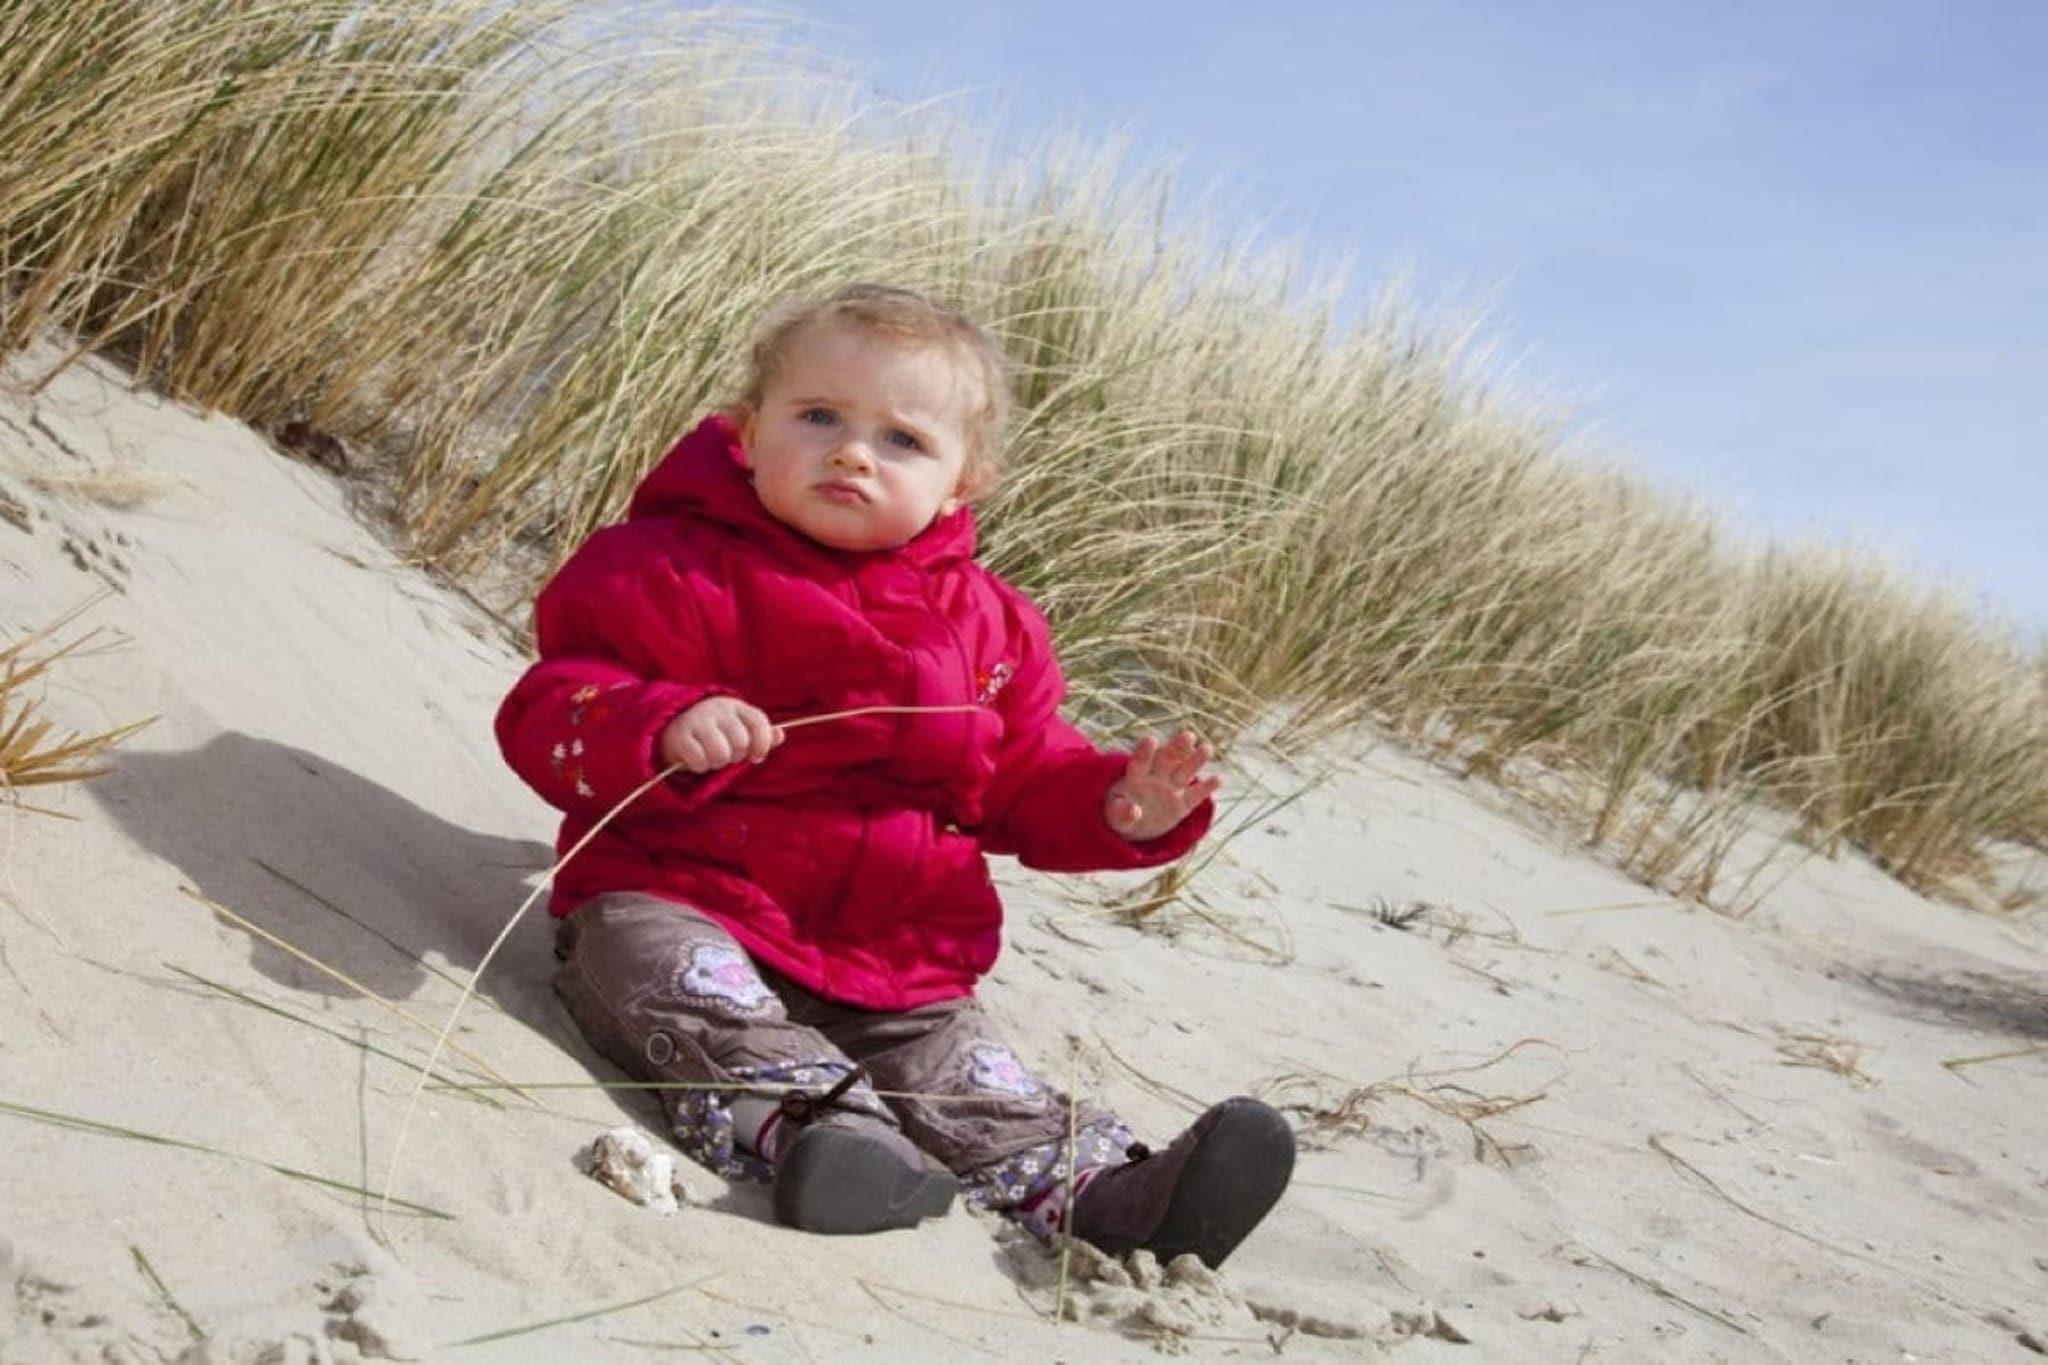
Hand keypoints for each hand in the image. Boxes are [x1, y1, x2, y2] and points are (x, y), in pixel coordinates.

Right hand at [659, 696, 782, 772]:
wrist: (674, 722)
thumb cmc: (716, 730)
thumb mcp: (740, 727)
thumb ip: (761, 733)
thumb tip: (780, 736)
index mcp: (737, 707)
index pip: (759, 723)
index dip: (761, 744)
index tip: (756, 756)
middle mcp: (718, 710)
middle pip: (740, 743)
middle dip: (735, 756)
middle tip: (725, 753)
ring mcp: (698, 721)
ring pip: (721, 754)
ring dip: (717, 763)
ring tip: (711, 757)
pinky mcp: (680, 735)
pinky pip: (700, 760)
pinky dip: (699, 766)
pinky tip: (696, 759)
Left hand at [1105, 731, 1219, 841]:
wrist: (1135, 826)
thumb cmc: (1120, 816)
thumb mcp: (1116, 818)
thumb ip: (1123, 813)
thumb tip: (1134, 811)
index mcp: (1135, 776)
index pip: (1140, 762)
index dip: (1145, 751)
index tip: (1151, 740)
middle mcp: (1155, 777)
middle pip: (1167, 759)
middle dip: (1177, 747)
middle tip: (1188, 735)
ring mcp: (1171, 788)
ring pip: (1184, 771)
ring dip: (1195, 760)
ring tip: (1206, 748)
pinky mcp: (1183, 803)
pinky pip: (1195, 794)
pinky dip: (1206, 787)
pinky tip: (1218, 779)